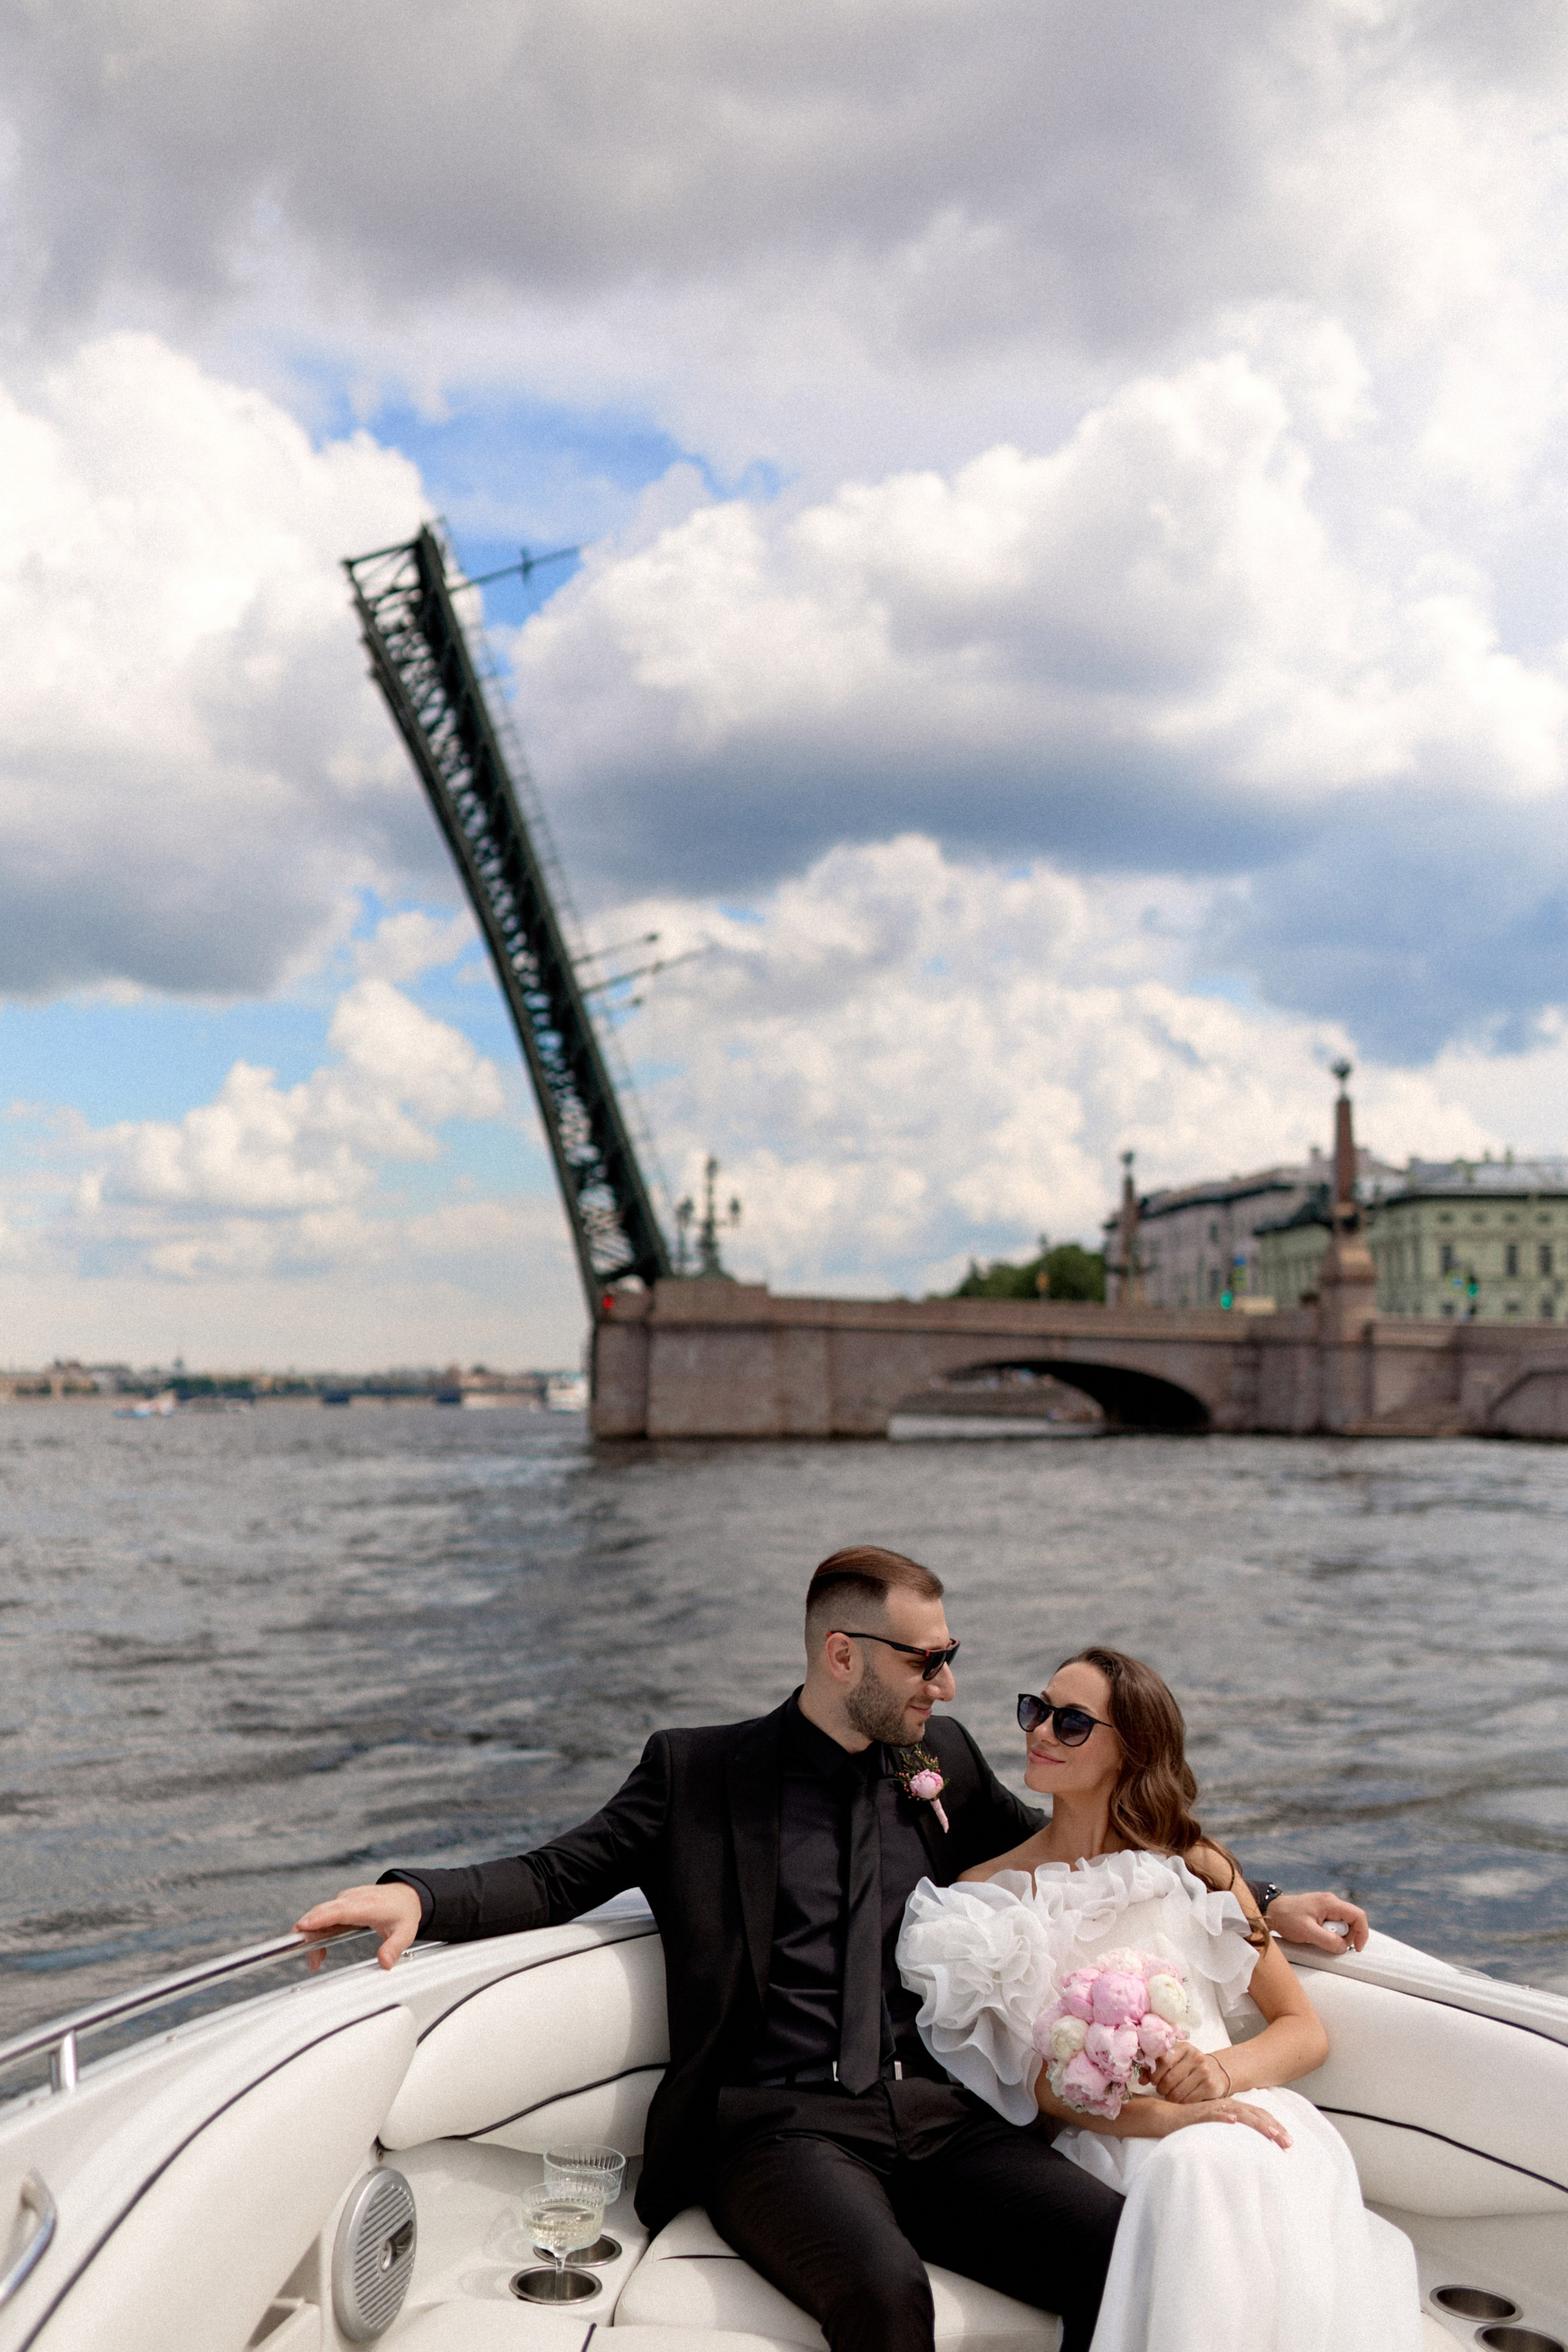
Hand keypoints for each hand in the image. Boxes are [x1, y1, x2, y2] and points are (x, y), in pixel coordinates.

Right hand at [294, 1882, 422, 1971]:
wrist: (407, 1895)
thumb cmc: (404, 1912)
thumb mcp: (405, 1933)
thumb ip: (394, 1948)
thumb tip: (385, 1963)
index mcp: (368, 1905)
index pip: (340, 1910)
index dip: (320, 1917)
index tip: (303, 1926)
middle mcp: (353, 1899)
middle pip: (323, 1911)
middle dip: (307, 1931)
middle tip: (303, 1955)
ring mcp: (346, 1899)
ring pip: (320, 1913)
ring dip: (311, 1934)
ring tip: (315, 1961)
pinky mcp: (342, 1903)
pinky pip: (324, 1915)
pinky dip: (316, 1930)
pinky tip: (319, 1950)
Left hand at [1152, 2042, 1233, 2103]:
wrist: (1216, 2073)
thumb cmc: (1188, 2066)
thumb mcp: (1175, 2060)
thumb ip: (1156, 2067)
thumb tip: (1141, 2080)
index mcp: (1184, 2047)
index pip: (1164, 2061)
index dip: (1155, 2074)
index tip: (1153, 2081)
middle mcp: (1196, 2057)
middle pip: (1169, 2079)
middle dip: (1161, 2089)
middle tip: (1161, 2091)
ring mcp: (1205, 2072)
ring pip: (1178, 2092)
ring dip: (1170, 2098)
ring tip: (1170, 2095)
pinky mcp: (1210, 2087)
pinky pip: (1188, 2100)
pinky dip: (1181, 2103)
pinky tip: (1181, 2100)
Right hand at [1158, 2096, 1291, 2148]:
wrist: (1164, 2116)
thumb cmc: (1190, 2126)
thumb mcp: (1217, 2130)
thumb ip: (1233, 2136)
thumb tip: (1252, 2151)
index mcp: (1232, 2110)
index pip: (1258, 2115)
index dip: (1275, 2126)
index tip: (1290, 2143)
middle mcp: (1225, 2106)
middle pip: (1254, 2114)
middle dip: (1273, 2127)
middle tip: (1289, 2143)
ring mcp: (1212, 2109)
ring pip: (1238, 2113)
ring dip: (1256, 2123)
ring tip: (1271, 2133)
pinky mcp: (1197, 2114)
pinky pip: (1212, 2114)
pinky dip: (1224, 2116)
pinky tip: (1234, 2120)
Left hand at [1265, 1890, 1368, 1953]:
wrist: (1271, 1912)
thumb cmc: (1286, 1918)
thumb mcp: (1307, 1932)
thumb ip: (1328, 1940)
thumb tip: (1343, 1948)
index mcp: (1330, 1903)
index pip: (1358, 1915)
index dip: (1362, 1933)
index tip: (1356, 1948)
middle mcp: (1331, 1902)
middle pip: (1351, 1922)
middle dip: (1346, 1937)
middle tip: (1330, 1944)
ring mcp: (1326, 1907)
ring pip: (1343, 1925)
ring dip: (1336, 1936)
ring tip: (1318, 1937)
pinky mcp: (1321, 1913)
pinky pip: (1333, 1926)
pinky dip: (1329, 1934)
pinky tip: (1317, 1936)